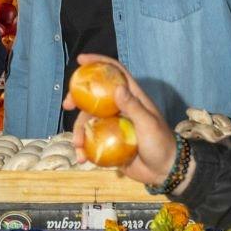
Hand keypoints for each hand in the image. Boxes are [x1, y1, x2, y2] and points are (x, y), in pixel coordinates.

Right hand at [63, 55, 174, 185]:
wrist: (163, 171)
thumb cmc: (161, 143)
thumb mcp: (148, 124)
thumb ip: (133, 107)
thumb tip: (117, 88)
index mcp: (132, 98)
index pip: (115, 73)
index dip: (98, 63)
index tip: (81, 60)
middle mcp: (120, 108)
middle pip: (94, 97)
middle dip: (78, 99)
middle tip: (67, 104)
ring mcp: (113, 125)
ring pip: (89, 121)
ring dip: (79, 132)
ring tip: (78, 145)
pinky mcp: (108, 142)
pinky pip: (90, 141)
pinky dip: (83, 149)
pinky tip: (82, 158)